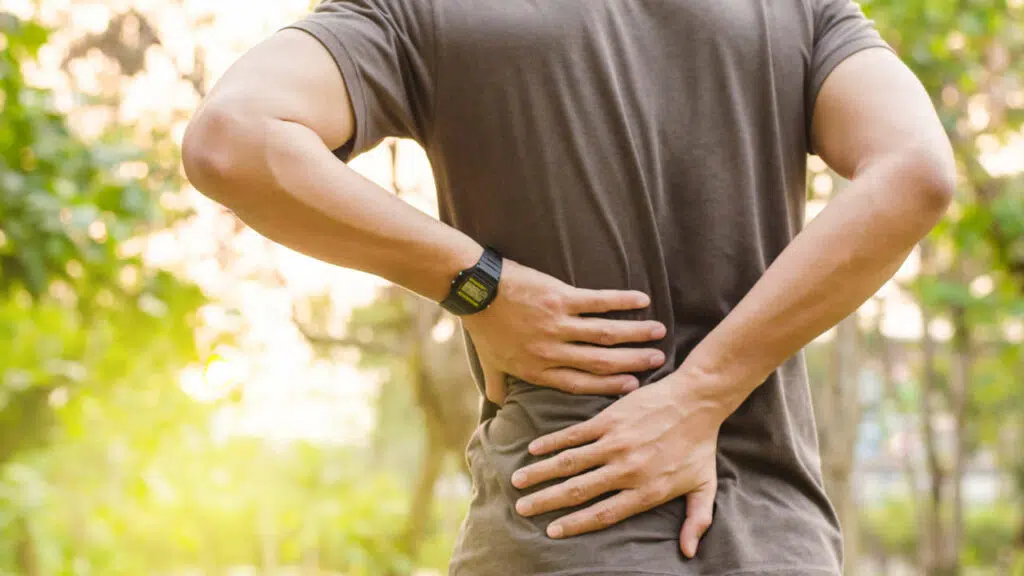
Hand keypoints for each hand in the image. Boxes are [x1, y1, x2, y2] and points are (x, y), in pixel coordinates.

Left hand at [461, 257, 665, 404]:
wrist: (476, 290)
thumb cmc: (484, 328)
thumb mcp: (490, 364)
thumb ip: (498, 387)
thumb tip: (498, 408)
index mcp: (539, 370)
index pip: (582, 384)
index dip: (610, 386)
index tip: (634, 387)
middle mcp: (552, 352)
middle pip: (601, 362)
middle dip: (633, 363)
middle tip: (658, 361)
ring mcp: (558, 325)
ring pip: (606, 334)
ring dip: (635, 334)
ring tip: (658, 333)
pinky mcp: (560, 298)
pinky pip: (598, 302)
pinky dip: (622, 302)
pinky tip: (642, 301)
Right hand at [508, 368, 724, 557]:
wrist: (698, 399)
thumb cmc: (701, 444)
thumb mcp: (704, 486)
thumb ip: (696, 520)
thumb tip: (688, 553)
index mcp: (646, 490)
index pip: (603, 514)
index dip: (575, 524)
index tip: (552, 531)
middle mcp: (626, 469)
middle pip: (578, 491)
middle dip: (546, 502)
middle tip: (522, 509)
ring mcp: (615, 443)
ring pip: (569, 462)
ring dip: (540, 473)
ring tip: (518, 481)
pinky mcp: (610, 419)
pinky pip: (574, 434)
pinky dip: (552, 442)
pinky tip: (533, 449)